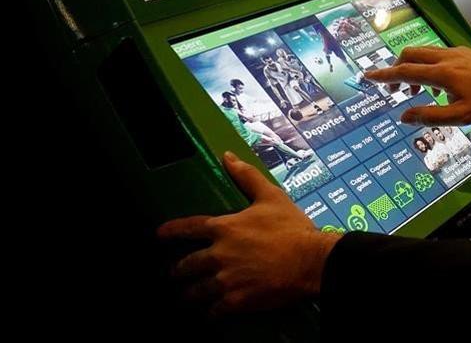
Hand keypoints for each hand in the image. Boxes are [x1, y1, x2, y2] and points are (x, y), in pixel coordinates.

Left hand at [158, 152, 341, 315]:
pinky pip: (215, 310)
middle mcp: (219, 254)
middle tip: (174, 274)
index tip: (159, 235)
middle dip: (177, 270)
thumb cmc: (292, 228)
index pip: (189, 228)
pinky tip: (210, 314)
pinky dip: (211, 312)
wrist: (311, 261)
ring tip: (186, 298)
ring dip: (190, 295)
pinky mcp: (237, 300)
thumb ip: (246, 177)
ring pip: (197, 291)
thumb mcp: (271, 196)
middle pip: (187, 265)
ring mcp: (226, 280)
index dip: (171, 231)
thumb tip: (227, 157)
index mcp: (224, 227)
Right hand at [363, 46, 470, 124]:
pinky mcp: (464, 53)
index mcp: (442, 73)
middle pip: (410, 55)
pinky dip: (428, 67)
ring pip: (424, 53)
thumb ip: (429, 116)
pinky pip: (437, 55)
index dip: (384, 75)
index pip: (405, 72)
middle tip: (394, 88)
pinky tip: (439, 86)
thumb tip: (404, 117)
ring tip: (417, 93)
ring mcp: (455, 52)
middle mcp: (446, 58)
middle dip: (396, 69)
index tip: (368, 76)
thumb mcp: (459, 117)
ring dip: (413, 69)